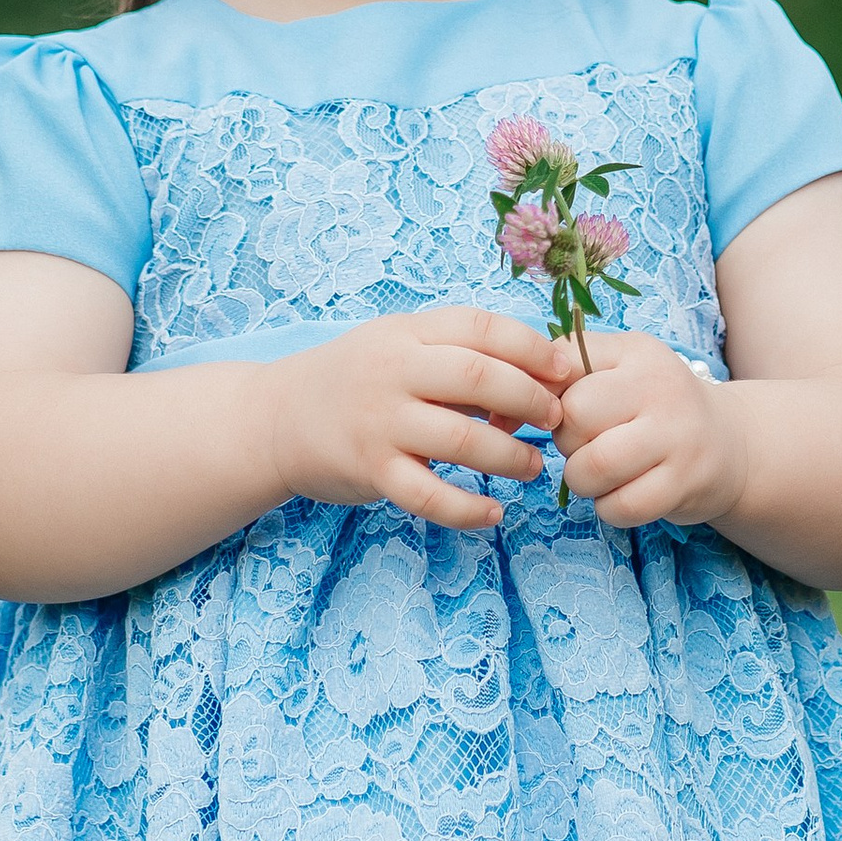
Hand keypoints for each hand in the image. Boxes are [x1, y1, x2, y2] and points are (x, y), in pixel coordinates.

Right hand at [265, 308, 568, 531]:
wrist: (274, 419)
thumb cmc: (360, 379)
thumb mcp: (403, 346)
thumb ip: (461, 355)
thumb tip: (542, 377)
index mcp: (408, 332)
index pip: (481, 327)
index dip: (533, 347)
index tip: (567, 371)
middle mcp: (394, 371)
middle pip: (478, 378)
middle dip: (531, 399)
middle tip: (556, 421)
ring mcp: (380, 423)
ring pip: (461, 440)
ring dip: (509, 456)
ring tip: (532, 467)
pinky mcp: (370, 471)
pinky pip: (428, 496)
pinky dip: (467, 508)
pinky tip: (493, 513)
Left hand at [553, 332, 746, 530]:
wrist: (730, 443)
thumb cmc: (654, 408)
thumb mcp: (621, 371)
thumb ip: (567, 374)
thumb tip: (503, 407)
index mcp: (636, 352)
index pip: (564, 363)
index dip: (545, 395)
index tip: (557, 413)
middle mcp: (660, 386)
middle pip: (574, 417)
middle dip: (567, 442)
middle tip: (587, 446)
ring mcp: (677, 435)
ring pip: (593, 467)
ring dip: (583, 481)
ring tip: (602, 474)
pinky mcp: (685, 482)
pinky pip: (619, 506)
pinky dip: (610, 508)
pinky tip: (625, 494)